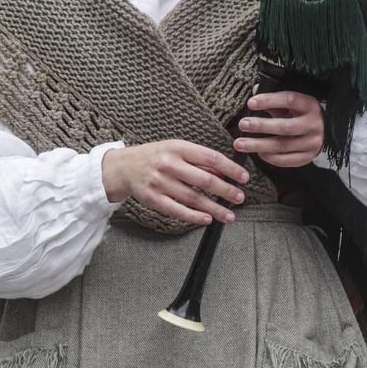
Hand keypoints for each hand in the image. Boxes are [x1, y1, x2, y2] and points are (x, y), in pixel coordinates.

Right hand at [100, 139, 248, 226]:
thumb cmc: (154, 157)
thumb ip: (199, 160)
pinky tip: (207, 219)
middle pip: (204, 179)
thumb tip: (225, 172)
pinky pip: (177, 210)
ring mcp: (159, 182)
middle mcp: (168, 164)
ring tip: (229, 215)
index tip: (243, 177)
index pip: (211, 158)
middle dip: (226, 190)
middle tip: (240, 198)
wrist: (123, 167)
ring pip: (193, 198)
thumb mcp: (176, 149)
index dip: (230, 169)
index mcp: (178, 148)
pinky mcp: (152, 199)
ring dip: (214, 208)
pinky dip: (194, 216)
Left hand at [234, 90, 324, 168]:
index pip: (290, 100)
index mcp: (310, 105)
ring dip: (258, 145)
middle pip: (285, 127)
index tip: (250, 103)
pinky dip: (268, 157)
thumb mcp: (290, 104)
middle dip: (261, 126)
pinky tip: (257, 153)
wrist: (322, 132)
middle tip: (242, 124)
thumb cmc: (299, 115)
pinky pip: (285, 160)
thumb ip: (273, 100)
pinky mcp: (307, 157)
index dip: (269, 101)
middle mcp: (313, 124)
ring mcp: (312, 142)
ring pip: (282, 145)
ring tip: (239, 143)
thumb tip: (254, 92)